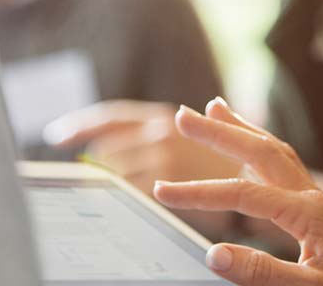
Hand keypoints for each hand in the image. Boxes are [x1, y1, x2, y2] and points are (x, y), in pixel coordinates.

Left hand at [44, 100, 245, 192]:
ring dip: (110, 185)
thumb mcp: (194, 138)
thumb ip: (162, 133)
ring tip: (114, 196)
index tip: (56, 136)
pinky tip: (133, 205)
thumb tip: (121, 138)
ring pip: (115, 173)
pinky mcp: (165, 182)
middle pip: (106, 151)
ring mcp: (161, 157)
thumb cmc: (230, 162)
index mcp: (162, 118)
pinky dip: (125, 198)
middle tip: (88, 181)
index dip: (78, 125)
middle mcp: (158, 131)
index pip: (108, 117)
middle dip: (97, 167)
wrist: (265, 178)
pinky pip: (129, 193)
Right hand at [152, 98, 322, 285]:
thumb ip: (262, 272)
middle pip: (259, 151)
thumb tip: (215, 253)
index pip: (242, 194)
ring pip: (274, 151)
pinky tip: (249, 148)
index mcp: (308, 212)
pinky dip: (261, 147)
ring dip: (242, 129)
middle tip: (181, 115)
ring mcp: (317, 200)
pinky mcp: (319, 210)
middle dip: (218, 132)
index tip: (163, 194)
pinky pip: (285, 165)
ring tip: (215, 107)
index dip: (199, 193)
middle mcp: (312, 197)